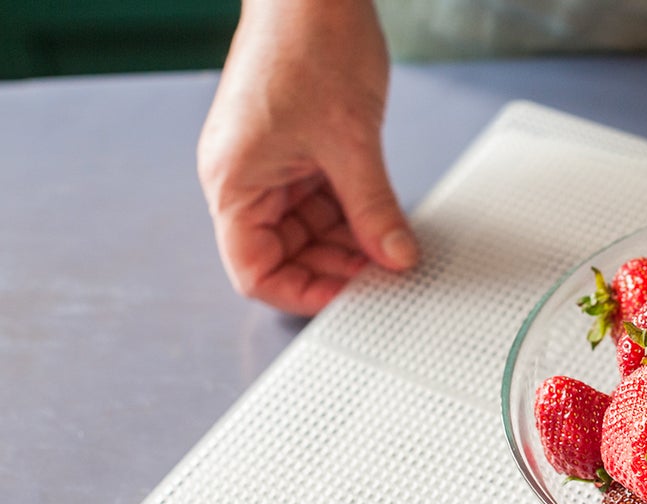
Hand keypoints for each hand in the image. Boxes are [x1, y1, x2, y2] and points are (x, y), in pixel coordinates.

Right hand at [197, 0, 417, 315]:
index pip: (255, 270)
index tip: (351, 299)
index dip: (302, 292)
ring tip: (394, 249)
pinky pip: (324, 200)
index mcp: (234, 182)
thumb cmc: (308, 44)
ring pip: (309, 229)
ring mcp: (272, 164)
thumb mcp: (352, 142)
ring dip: (351, 242)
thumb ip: (373, 208)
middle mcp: (246, 178)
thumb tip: (395, 257)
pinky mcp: (298, 149)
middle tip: (388, 275)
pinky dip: (355, 214)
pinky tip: (386, 221)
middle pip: (285, 253)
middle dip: (336, 266)